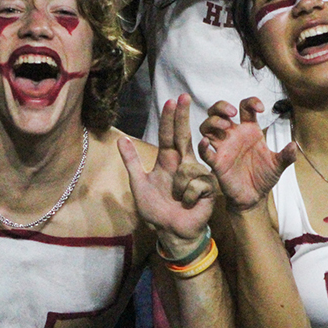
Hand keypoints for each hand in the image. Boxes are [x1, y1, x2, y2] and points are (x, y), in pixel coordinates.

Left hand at [119, 94, 215, 249]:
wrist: (171, 232)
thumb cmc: (155, 210)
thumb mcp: (139, 184)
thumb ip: (131, 162)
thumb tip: (119, 139)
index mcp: (168, 161)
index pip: (169, 136)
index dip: (169, 119)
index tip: (170, 101)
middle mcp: (183, 163)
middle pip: (184, 135)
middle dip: (183, 116)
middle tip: (183, 96)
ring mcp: (197, 173)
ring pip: (187, 168)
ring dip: (179, 187)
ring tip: (177, 199)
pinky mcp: (208, 187)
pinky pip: (194, 185)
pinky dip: (188, 197)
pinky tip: (188, 204)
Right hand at [198, 97, 294, 211]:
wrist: (254, 197)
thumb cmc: (264, 177)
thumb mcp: (278, 164)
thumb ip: (287, 155)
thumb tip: (294, 145)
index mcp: (249, 131)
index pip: (245, 107)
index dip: (251, 102)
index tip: (261, 109)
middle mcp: (233, 136)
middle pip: (218, 112)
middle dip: (221, 106)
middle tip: (232, 112)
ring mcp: (223, 148)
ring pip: (207, 127)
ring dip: (213, 122)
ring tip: (225, 126)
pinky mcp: (216, 162)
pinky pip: (204, 152)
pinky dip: (202, 146)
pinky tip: (206, 143)